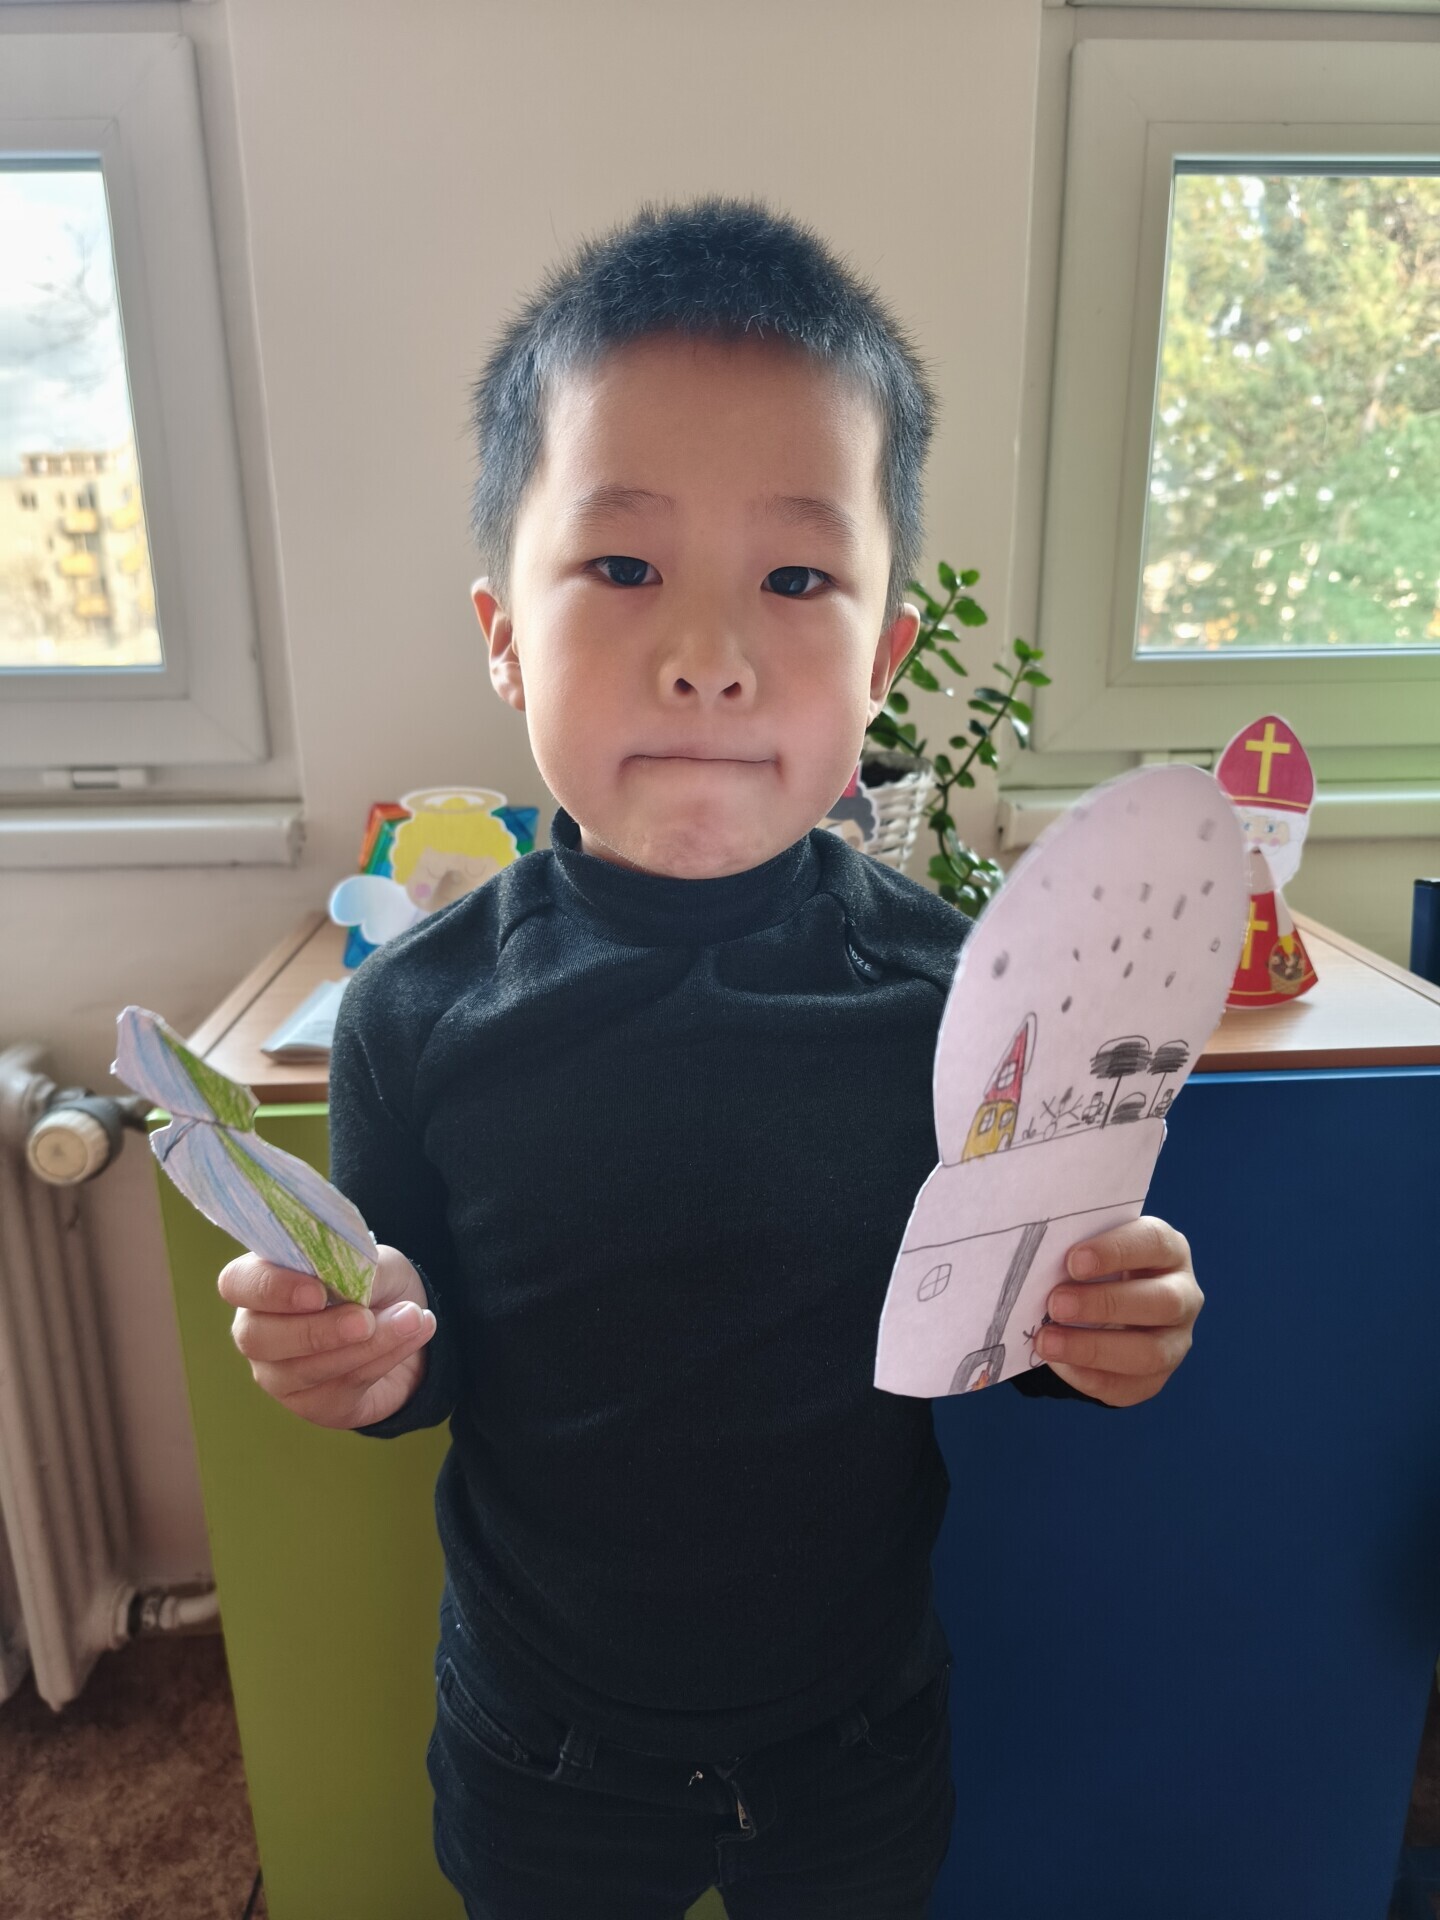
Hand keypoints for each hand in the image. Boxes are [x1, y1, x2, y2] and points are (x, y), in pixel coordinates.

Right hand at [218, 1243, 435, 1429]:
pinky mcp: (310, 1404)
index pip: (238, 1283)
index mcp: (262, 1282)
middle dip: (316, 1330)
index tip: (318, 1292)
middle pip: (258, 1337)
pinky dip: (381, 1361)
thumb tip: (356, 1284)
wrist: (406, 1327)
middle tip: (364, 1320)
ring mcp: (278, 1374)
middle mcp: (258, 1330)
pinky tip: (410, 1338)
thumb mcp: (375, 1262)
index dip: (271, 1288)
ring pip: (306, 1369)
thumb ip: (360, 1266)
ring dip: (365, 1346)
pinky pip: (340, 1388)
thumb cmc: (374, 1285)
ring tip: (412, 1320)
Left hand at [1033, 1216, 1200, 1407]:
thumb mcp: (1087, 1248)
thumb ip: (1071, 1247)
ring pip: (1151, 1353)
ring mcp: (1175, 1341)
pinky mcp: (1155, 1378)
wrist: (1096, 1308)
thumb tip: (1035, 1256)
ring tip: (1047, 1341)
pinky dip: (1089, 1377)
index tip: (1073, 1260)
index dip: (1115, 1251)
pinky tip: (1058, 1364)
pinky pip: (1128, 1386)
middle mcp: (1183, 1295)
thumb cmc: (1090, 1266)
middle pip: (1163, 1302)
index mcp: (1168, 1250)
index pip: (1153, 1242)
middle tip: (1056, 1304)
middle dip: (1105, 1304)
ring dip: (1093, 1349)